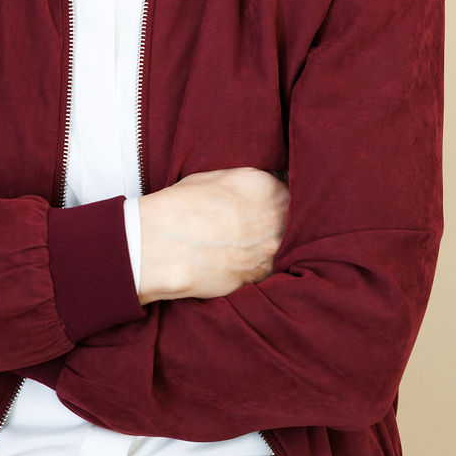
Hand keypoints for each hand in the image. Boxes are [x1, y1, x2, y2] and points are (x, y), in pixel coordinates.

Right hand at [137, 167, 288, 303]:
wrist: (160, 247)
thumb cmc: (180, 207)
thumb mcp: (215, 178)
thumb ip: (246, 183)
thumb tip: (260, 189)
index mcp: (266, 186)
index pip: (290, 187)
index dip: (280, 195)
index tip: (273, 199)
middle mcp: (276, 216)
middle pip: (295, 217)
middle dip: (284, 218)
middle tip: (264, 221)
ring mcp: (271, 249)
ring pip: (288, 244)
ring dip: (276, 242)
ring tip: (251, 242)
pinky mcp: (260, 277)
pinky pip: (272, 268)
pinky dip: (264, 264)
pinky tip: (245, 259)